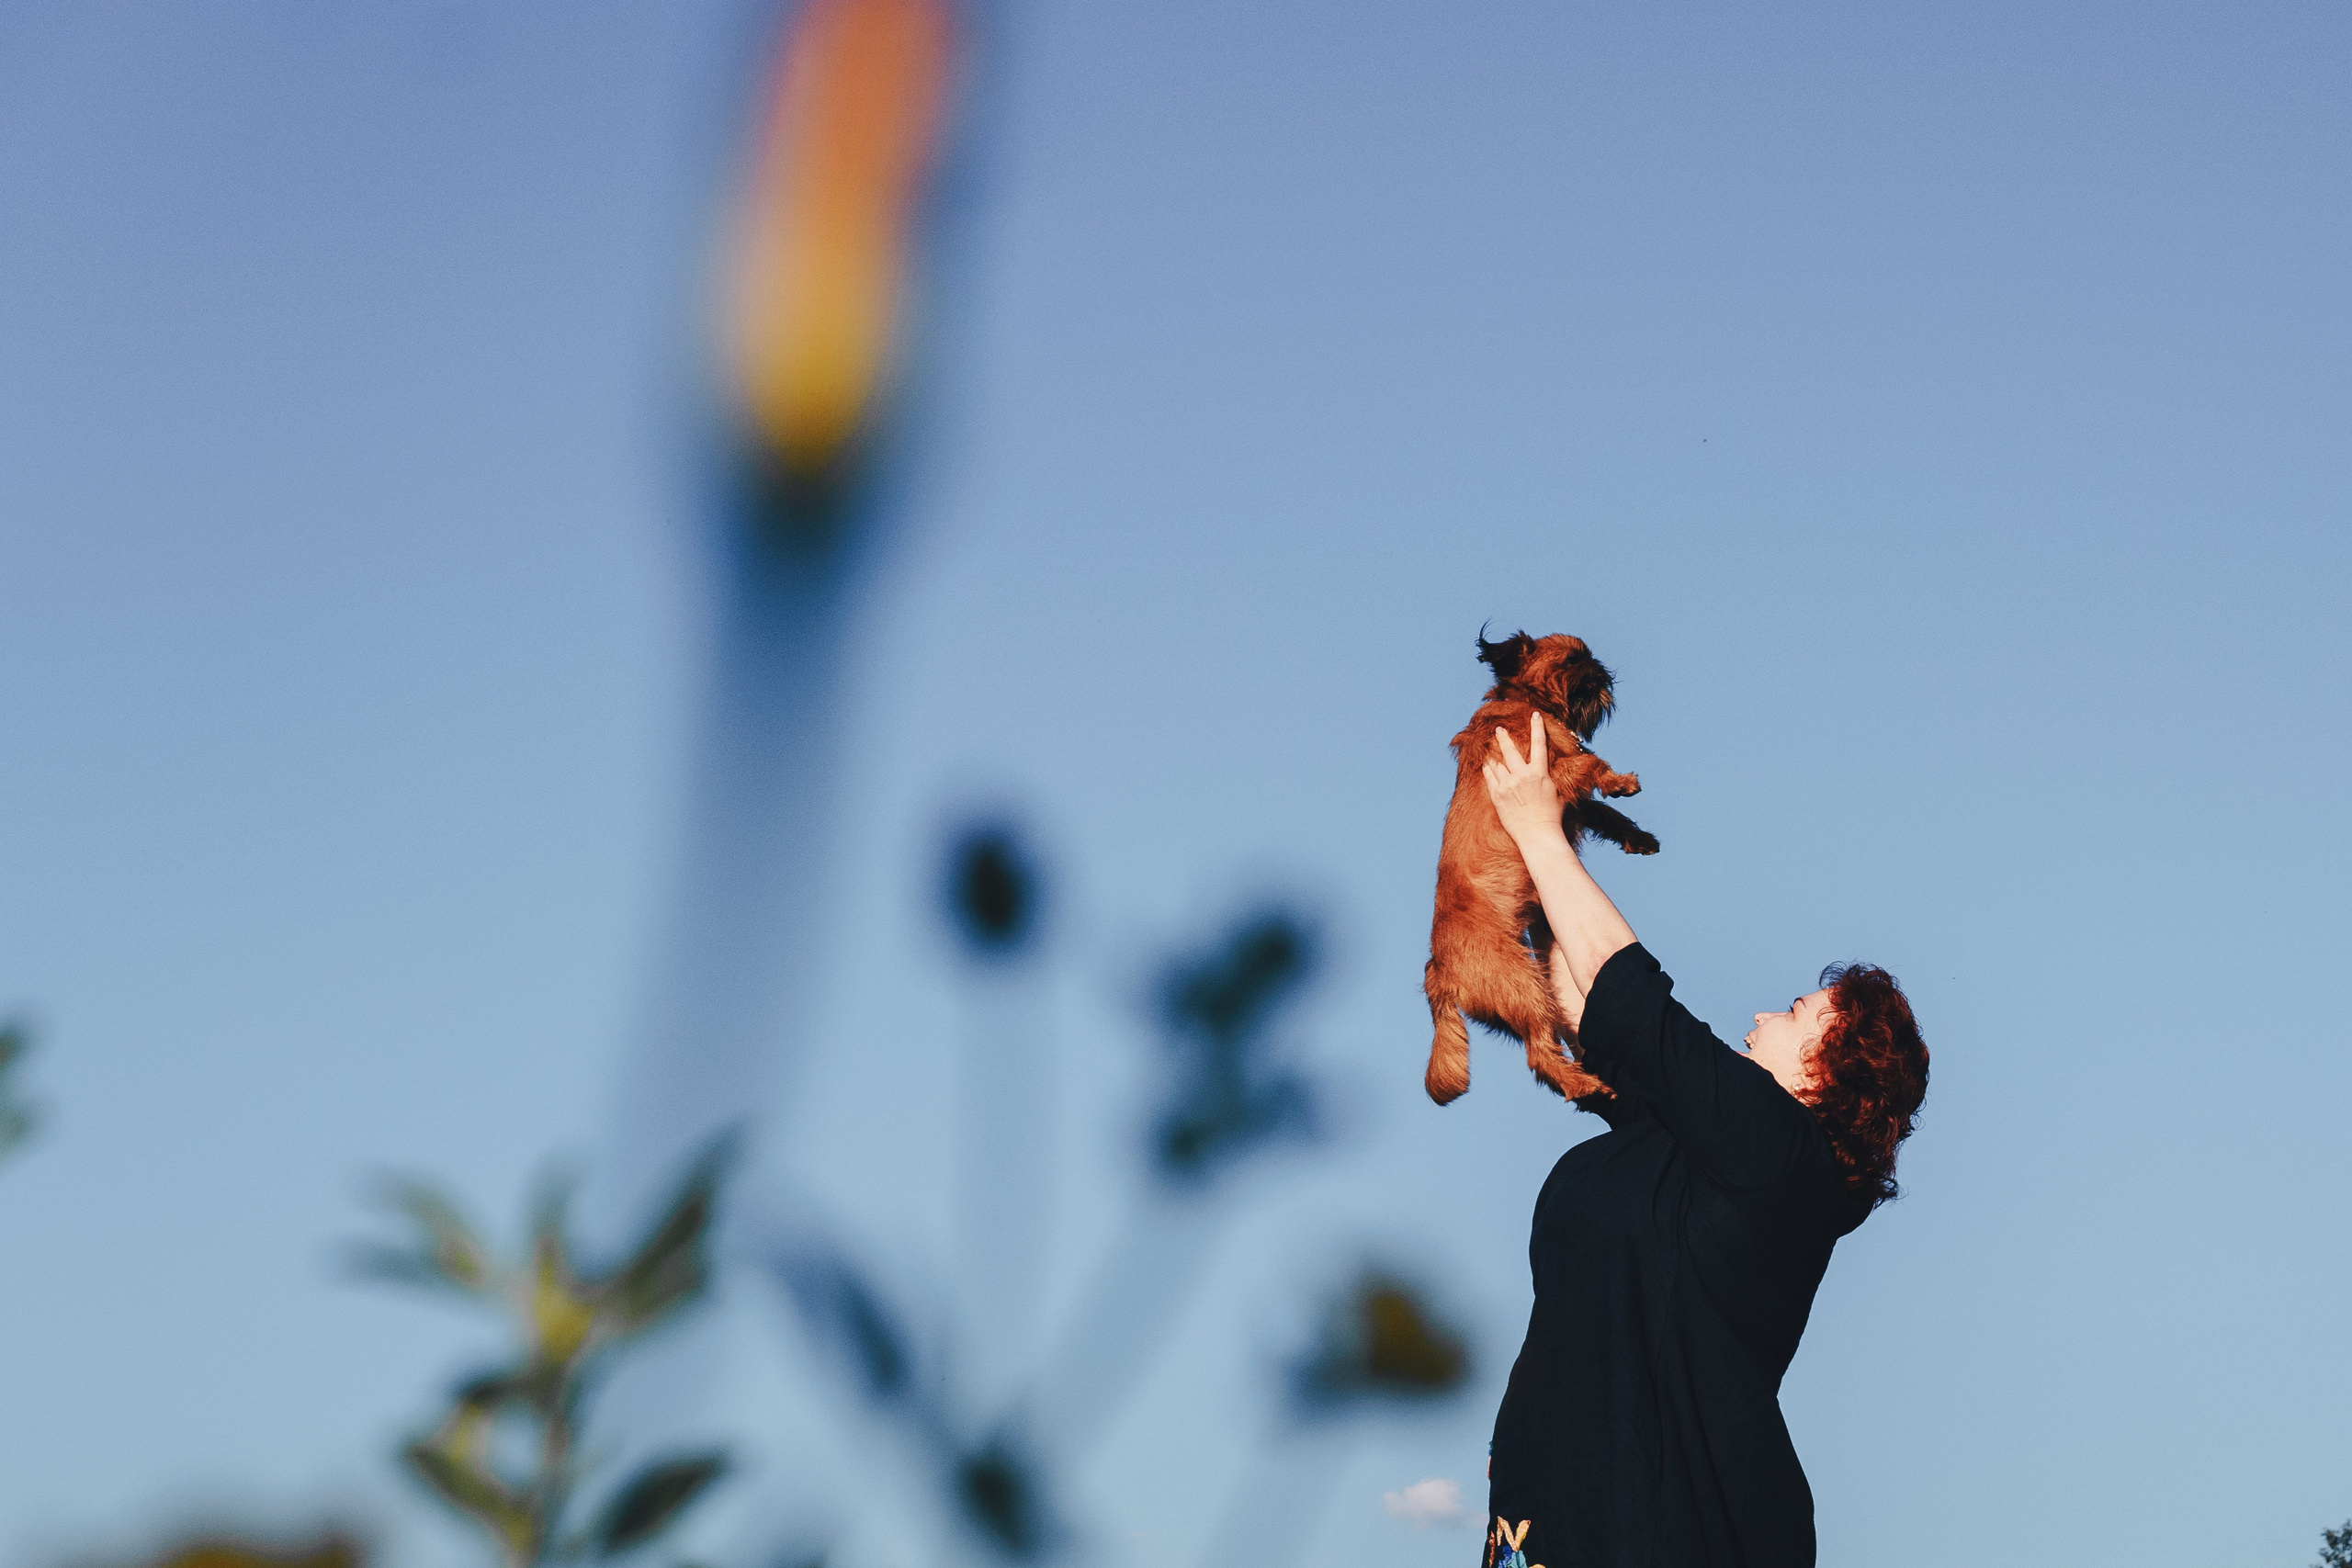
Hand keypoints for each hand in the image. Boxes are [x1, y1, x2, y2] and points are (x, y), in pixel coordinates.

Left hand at [1482, 715, 1567, 850]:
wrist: (1538, 835)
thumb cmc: (1552, 816)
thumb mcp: (1559, 792)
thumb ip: (1553, 777)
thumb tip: (1556, 769)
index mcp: (1539, 773)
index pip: (1539, 744)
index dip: (1537, 727)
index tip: (1534, 714)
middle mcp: (1522, 776)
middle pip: (1510, 750)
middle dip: (1504, 737)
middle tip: (1499, 729)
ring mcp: (1507, 786)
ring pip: (1497, 763)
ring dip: (1494, 755)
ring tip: (1490, 750)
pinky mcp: (1497, 796)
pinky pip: (1489, 777)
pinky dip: (1488, 769)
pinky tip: (1486, 765)